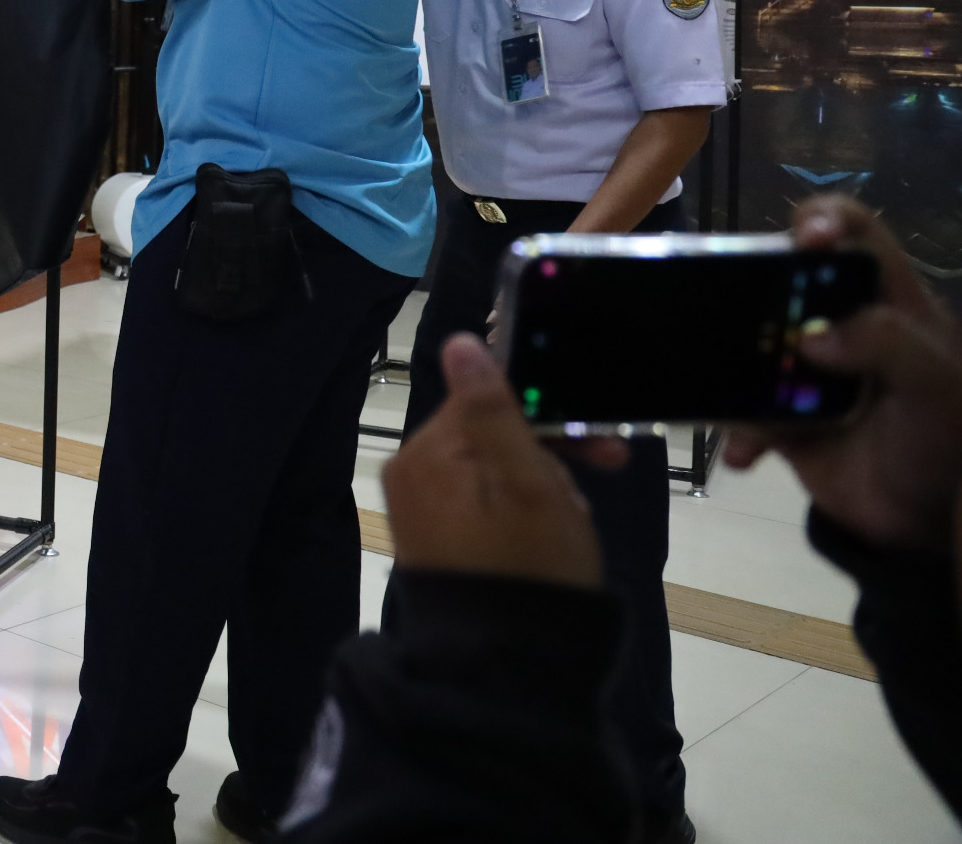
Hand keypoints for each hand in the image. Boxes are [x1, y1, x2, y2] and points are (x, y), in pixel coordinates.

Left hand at [383, 334, 603, 587]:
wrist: (505, 669)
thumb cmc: (530, 572)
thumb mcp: (527, 485)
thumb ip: (495, 410)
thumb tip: (459, 341)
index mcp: (425, 454)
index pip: (486, 396)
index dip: (548, 410)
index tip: (602, 441)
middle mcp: (409, 473)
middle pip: (489, 431)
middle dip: (549, 452)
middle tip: (602, 477)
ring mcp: (418, 507)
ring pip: (492, 466)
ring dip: (540, 481)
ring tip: (569, 521)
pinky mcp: (435, 537)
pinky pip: (482, 499)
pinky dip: (520, 507)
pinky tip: (548, 534)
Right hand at [723, 195, 961, 553]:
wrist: (927, 521)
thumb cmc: (945, 439)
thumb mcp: (936, 383)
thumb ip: (887, 343)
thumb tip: (809, 337)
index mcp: (885, 303)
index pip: (855, 235)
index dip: (825, 220)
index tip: (804, 239)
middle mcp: (840, 327)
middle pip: (782, 282)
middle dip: (754, 294)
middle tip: (749, 322)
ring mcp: (805, 372)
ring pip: (750, 346)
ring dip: (735, 371)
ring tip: (745, 401)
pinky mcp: (781, 419)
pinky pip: (741, 413)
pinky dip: (738, 434)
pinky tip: (746, 455)